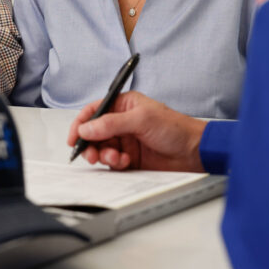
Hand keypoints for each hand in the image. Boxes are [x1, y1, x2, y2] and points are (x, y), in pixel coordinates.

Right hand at [67, 91, 205, 171]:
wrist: (193, 152)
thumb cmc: (175, 128)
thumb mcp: (141, 120)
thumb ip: (111, 124)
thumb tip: (87, 127)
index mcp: (124, 105)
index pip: (94, 111)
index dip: (81, 123)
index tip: (75, 137)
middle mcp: (122, 122)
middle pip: (94, 132)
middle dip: (90, 143)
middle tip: (91, 153)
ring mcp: (125, 141)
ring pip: (101, 148)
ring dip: (103, 155)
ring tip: (113, 158)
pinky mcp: (129, 158)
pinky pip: (111, 162)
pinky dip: (114, 164)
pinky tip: (124, 162)